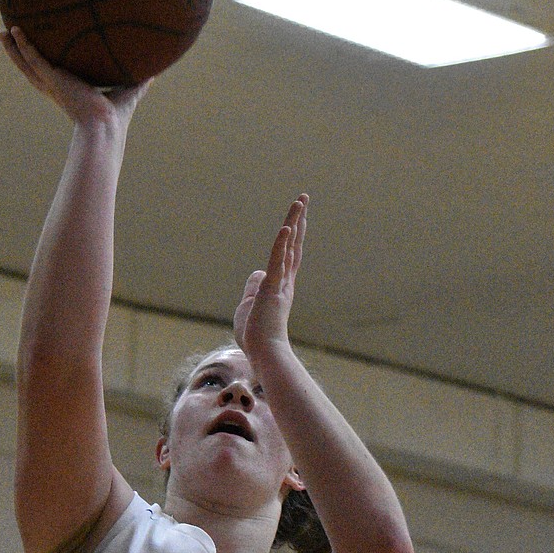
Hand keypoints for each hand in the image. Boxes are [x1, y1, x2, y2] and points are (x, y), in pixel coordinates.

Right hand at [0, 26, 148, 128]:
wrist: (106, 127)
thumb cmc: (115, 117)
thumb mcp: (126, 93)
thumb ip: (138, 82)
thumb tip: (155, 72)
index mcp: (66, 90)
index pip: (47, 73)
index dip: (38, 62)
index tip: (33, 50)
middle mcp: (54, 87)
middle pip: (28, 67)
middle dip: (17, 52)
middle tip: (7, 36)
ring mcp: (51, 83)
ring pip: (25, 63)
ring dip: (12, 48)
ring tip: (2, 32)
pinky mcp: (53, 79)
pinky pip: (34, 59)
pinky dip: (24, 46)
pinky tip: (16, 31)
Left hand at [233, 194, 307, 361]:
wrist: (264, 355)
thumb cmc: (256, 336)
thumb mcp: (250, 306)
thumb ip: (254, 288)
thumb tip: (257, 272)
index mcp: (281, 286)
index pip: (289, 254)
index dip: (294, 234)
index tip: (298, 217)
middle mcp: (285, 281)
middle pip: (294, 243)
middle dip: (299, 219)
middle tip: (304, 198)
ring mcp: (280, 283)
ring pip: (289, 246)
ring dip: (294, 221)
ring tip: (300, 200)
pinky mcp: (272, 288)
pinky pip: (277, 261)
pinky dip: (282, 243)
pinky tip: (287, 227)